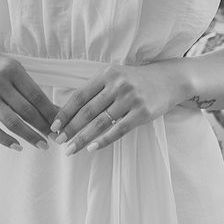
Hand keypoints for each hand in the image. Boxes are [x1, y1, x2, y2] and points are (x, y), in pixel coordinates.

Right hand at [0, 51, 58, 150]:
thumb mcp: (13, 69)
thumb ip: (30, 89)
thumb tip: (54, 110)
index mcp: (12, 70)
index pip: (36, 96)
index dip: (50, 112)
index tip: (61, 124)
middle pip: (26, 110)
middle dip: (43, 126)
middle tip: (56, 138)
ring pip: (11, 121)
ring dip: (29, 136)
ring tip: (42, 144)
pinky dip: (5, 140)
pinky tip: (18, 146)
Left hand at [49, 61, 189, 154]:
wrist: (169, 80)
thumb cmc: (137, 80)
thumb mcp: (117, 76)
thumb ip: (97, 89)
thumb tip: (71, 111)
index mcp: (108, 74)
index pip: (80, 96)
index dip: (65, 112)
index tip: (54, 126)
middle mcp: (118, 85)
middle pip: (88, 111)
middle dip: (70, 128)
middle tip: (58, 142)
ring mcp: (131, 99)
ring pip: (100, 123)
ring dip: (82, 138)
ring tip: (71, 149)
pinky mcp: (142, 113)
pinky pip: (118, 130)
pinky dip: (103, 141)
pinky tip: (92, 148)